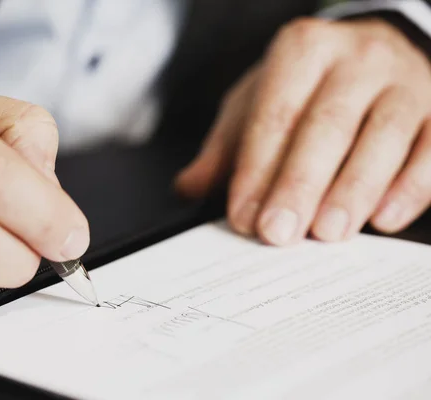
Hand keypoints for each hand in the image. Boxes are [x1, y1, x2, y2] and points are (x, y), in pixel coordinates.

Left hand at [177, 17, 430, 245]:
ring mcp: (405, 81)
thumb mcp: (258, 102)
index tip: (244, 217)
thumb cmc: (308, 86)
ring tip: (327, 233)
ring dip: (352, 191)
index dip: (257, 170)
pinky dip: (410, 187)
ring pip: (382, 137)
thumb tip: (187, 187)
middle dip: (299, 185)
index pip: (275, 116)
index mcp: (302, 51)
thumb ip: (226, 147)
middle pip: (326, 126)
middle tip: (278, 233)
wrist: (375, 50)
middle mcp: (356, 58)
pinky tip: (384, 220)